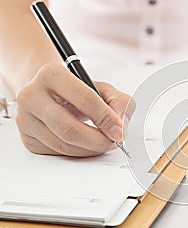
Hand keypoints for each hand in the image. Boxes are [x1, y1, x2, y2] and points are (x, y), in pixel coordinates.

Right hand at [16, 64, 134, 156]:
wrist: (50, 92)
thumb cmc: (78, 90)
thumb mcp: (103, 89)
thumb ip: (120, 103)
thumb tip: (121, 126)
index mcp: (52, 74)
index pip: (84, 99)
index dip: (106, 118)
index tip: (120, 131)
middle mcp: (32, 95)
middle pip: (69, 128)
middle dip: (98, 140)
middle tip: (113, 142)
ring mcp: (26, 118)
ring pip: (63, 145)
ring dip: (90, 149)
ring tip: (103, 142)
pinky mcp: (27, 137)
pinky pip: (57, 153)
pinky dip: (78, 153)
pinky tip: (86, 145)